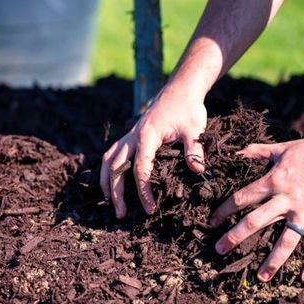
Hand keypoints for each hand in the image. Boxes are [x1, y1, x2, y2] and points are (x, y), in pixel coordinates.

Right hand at [100, 83, 207, 217]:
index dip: (143, 191)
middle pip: (116, 167)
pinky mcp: (130, 136)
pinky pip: (112, 154)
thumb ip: (195, 149)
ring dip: (106, 182)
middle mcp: (132, 136)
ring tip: (109, 203)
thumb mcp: (195, 129)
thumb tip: (197, 170)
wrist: (180, 89)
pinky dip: (108, 170)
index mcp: (147, 136)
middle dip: (115, 192)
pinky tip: (111, 183)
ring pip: (108, 160)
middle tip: (121, 214)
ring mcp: (129, 135)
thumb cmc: (188, 109)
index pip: (140, 169)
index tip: (150, 208)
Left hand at [210, 133, 303, 282]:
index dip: (224, 210)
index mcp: (273, 180)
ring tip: (262, 277)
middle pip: (255, 221)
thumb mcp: (282, 148)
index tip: (212, 222)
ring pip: (286, 240)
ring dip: (273, 260)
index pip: (242, 198)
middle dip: (235, 236)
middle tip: (219, 250)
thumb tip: (237, 152)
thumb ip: (258, 151)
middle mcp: (287, 198)